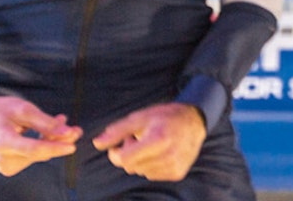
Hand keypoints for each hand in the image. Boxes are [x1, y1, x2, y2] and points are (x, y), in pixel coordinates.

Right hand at [0, 96, 80, 175]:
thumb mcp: (22, 109)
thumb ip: (45, 122)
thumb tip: (68, 133)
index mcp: (3, 142)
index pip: (34, 149)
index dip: (55, 147)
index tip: (73, 146)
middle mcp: (3, 158)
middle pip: (39, 152)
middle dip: (59, 140)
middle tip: (77, 129)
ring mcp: (5, 165)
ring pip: (38, 154)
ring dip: (52, 140)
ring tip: (61, 121)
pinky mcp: (9, 166)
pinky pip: (32, 155)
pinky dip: (42, 143)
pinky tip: (51, 130)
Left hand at [92, 102, 206, 182]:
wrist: (195, 121)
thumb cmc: (165, 117)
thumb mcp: (140, 117)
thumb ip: (117, 131)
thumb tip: (97, 143)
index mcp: (158, 140)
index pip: (124, 159)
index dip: (118, 152)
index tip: (125, 140)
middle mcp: (168, 156)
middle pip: (131, 167)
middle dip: (130, 154)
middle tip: (141, 139)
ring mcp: (174, 166)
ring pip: (140, 172)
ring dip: (141, 160)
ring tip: (152, 145)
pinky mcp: (177, 173)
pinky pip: (152, 175)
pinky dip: (151, 165)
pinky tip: (160, 153)